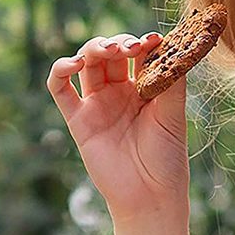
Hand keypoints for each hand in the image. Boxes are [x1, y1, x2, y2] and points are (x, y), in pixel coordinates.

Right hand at [45, 29, 189, 225]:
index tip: (154, 39)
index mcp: (144, 88)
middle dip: (120, 43)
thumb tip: (175, 47)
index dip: (143, 43)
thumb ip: (172, 82)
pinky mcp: (78, 119)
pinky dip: (60, 70)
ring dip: (94, 49)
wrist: (149, 195)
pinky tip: (74, 63)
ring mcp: (97, 104)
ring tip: (109, 51)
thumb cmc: (167, 158)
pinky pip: (60, 89)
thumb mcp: (173, 115)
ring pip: (87, 63)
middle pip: (111, 54)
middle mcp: (119, 92)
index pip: (139, 54)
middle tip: (132, 47)